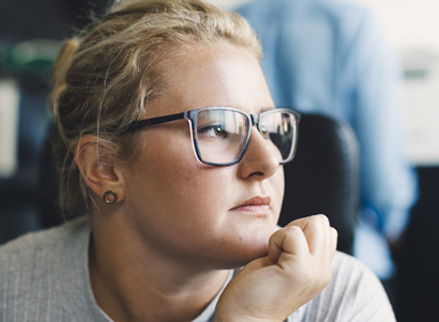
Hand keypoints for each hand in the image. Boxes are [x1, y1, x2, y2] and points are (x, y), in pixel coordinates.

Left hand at [215, 215, 337, 321]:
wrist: (243, 318)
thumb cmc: (255, 288)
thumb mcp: (284, 262)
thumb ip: (299, 247)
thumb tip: (300, 224)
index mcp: (321, 269)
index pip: (325, 229)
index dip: (299, 230)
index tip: (282, 252)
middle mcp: (324, 271)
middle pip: (321, 221)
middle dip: (295, 228)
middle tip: (277, 254)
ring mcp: (315, 271)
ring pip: (314, 222)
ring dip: (286, 233)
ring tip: (274, 257)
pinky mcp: (300, 271)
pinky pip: (292, 233)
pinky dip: (275, 240)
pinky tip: (269, 261)